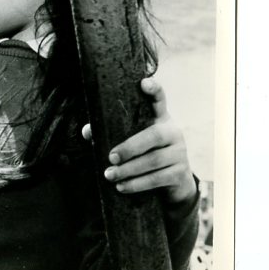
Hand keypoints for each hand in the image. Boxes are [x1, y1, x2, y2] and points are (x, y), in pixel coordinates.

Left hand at [81, 77, 195, 204]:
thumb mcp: (132, 141)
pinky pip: (157, 178)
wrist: (174, 182)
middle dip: (130, 147)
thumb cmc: (145, 154)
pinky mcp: (180, 173)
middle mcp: (173, 133)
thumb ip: (111, 133)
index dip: (154, 91)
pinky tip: (122, 187)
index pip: (160, 101)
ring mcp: (180, 153)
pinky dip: (137, 184)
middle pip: (154, 136)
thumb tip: (88, 132)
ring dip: (129, 170)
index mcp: (160, 119)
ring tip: (109, 175)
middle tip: (110, 157)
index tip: (143, 82)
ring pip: (153, 161)